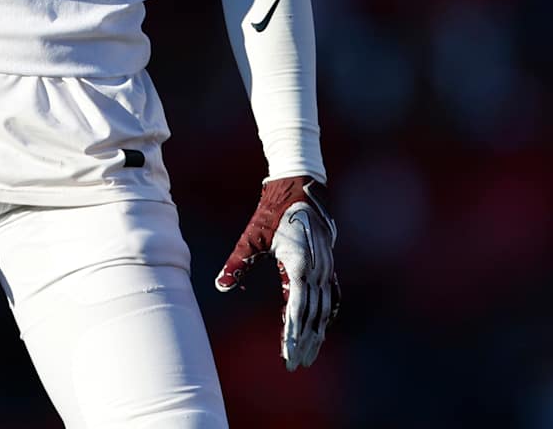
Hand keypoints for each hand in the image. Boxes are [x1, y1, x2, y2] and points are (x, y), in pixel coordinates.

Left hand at [215, 176, 340, 369]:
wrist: (301, 186)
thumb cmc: (274, 210)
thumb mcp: (253, 236)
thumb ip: (237, 262)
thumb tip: (220, 285)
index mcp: (298, 264)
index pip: (297, 309)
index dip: (292, 334)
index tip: (287, 355)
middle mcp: (316, 269)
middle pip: (313, 315)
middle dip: (305, 342)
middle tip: (295, 365)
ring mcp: (325, 267)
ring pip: (325, 308)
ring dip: (317, 333)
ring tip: (308, 355)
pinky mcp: (327, 263)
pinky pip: (332, 295)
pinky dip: (328, 314)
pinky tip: (323, 328)